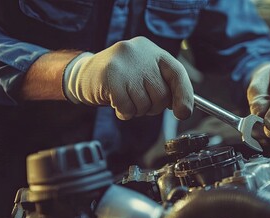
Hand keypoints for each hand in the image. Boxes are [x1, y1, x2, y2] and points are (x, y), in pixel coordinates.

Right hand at [63, 37, 193, 119]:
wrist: (84, 75)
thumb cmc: (121, 78)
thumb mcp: (145, 75)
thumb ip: (164, 86)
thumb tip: (185, 109)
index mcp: (153, 51)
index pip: (177, 73)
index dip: (184, 95)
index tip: (184, 113)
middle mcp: (140, 53)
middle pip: (162, 94)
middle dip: (154, 106)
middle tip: (141, 102)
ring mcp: (124, 64)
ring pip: (145, 103)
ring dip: (137, 110)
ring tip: (126, 99)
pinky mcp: (110, 77)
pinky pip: (128, 108)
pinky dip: (125, 112)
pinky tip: (117, 103)